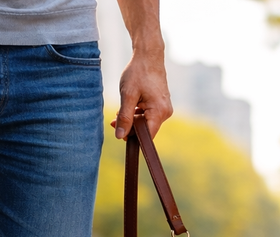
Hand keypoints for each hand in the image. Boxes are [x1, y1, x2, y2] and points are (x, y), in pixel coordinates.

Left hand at [113, 0, 171, 139]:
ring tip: (120, 112)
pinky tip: (129, 106)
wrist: (148, 56)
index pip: (147, 135)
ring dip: (132, 120)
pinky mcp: (161, 104)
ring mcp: (165, 109)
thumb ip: (124, 117)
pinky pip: (149, 115)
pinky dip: (138, 114)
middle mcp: (166, 113)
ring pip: (146, 122)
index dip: (133, 138)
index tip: (119, 134)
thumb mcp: (127, 95)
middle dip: (130, 127)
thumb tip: (119, 136)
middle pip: (147, 129)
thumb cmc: (138, 73)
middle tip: (113, 122)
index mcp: (159, 112)